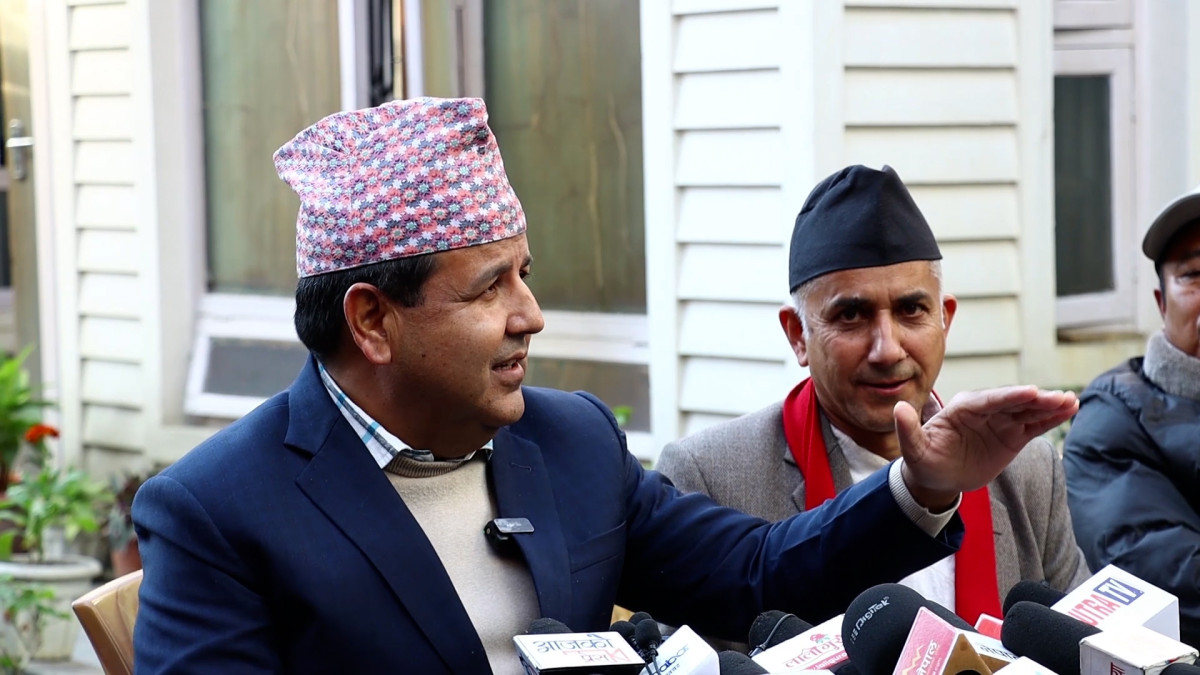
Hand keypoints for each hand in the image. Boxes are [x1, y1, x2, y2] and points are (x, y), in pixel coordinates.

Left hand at [895, 386, 1078, 509]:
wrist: (936, 477)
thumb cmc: (923, 460)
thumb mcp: (912, 449)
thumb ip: (907, 429)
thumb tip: (898, 407)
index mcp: (962, 408)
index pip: (990, 400)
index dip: (1011, 396)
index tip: (1032, 392)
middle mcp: (984, 410)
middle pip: (1014, 401)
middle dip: (1037, 399)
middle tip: (1060, 398)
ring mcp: (1000, 421)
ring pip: (1028, 410)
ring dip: (1050, 406)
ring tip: (1072, 402)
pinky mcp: (1012, 435)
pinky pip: (1034, 424)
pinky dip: (1051, 418)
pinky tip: (1070, 410)